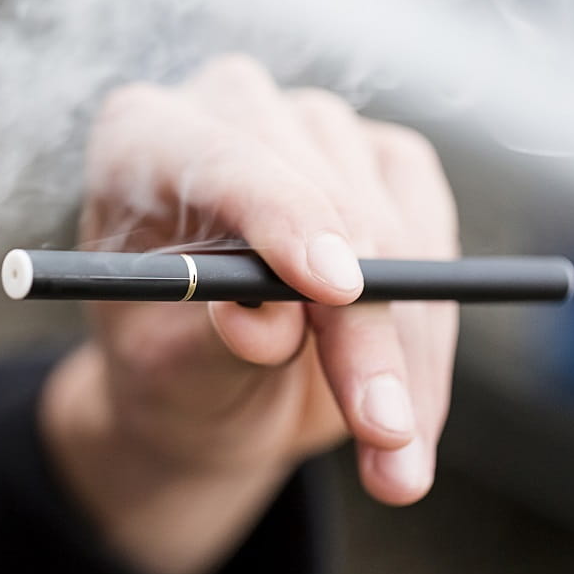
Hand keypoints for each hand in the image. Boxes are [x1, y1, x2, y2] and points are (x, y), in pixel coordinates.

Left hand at [40, 55, 459, 573]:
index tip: (334, 291)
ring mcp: (314, 129)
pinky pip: (434, 241)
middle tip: (384, 433)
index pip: (219, 160)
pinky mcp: (385, 160)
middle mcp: (230, 112)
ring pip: (394, 234)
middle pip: (324, 202)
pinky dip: (430, 342)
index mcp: (140, 143)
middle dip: (363, 331)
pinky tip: (410, 412)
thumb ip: (208, 344)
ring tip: (396, 460)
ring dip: (407, 357)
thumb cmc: (168, 372)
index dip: (282, 218)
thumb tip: (262, 323)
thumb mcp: (167, 377)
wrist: (211, 390)